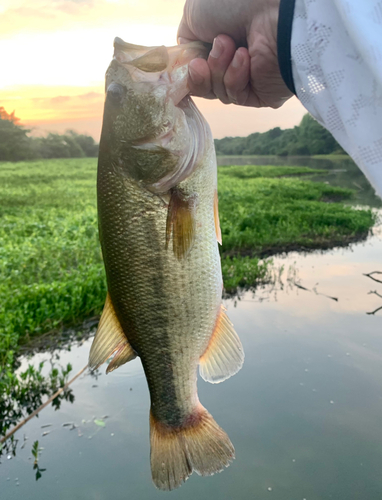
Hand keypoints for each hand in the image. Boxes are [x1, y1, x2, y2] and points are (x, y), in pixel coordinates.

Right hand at [177, 0, 291, 107]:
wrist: (271, 10)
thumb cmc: (233, 2)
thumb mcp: (195, 13)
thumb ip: (185, 39)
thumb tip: (189, 61)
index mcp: (222, 39)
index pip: (198, 66)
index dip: (189, 69)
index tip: (188, 64)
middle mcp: (236, 59)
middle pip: (205, 84)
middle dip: (200, 74)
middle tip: (201, 63)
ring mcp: (250, 77)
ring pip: (218, 91)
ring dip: (218, 70)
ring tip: (230, 45)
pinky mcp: (262, 93)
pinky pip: (237, 96)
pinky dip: (235, 77)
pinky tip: (245, 57)